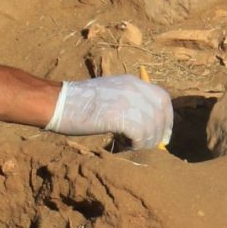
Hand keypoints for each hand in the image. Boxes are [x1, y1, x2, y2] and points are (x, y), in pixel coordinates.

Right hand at [45, 76, 173, 148]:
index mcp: (132, 81)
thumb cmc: (80, 103)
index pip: (163, 98)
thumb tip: (146, 125)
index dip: (167, 119)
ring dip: (144, 142)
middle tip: (148, 146)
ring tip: (129, 146)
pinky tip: (123, 146)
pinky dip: (135, 145)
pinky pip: (140, 135)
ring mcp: (127, 100)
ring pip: (151, 127)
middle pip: (160, 113)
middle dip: (158, 133)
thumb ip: (129, 103)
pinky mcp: (119, 115)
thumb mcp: (110, 93)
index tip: (163, 135)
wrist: (59, 102)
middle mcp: (133, 88)